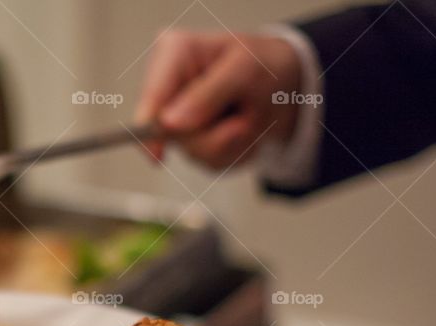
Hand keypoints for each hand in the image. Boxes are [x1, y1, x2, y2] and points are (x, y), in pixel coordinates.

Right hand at [135, 31, 302, 168]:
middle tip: (243, 119)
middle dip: (213, 136)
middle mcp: (170, 87)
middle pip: (172, 133)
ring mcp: (179, 118)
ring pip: (194, 153)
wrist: (286, 85)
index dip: (149, 128)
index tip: (156, 155)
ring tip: (246, 120)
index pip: (151, 96)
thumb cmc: (263, 65)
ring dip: (230, 144)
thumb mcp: (245, 71)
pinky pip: (208, 162)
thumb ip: (208, 94)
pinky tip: (243, 131)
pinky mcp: (192, 140)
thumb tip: (169, 124)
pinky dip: (234, 153)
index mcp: (173, 54)